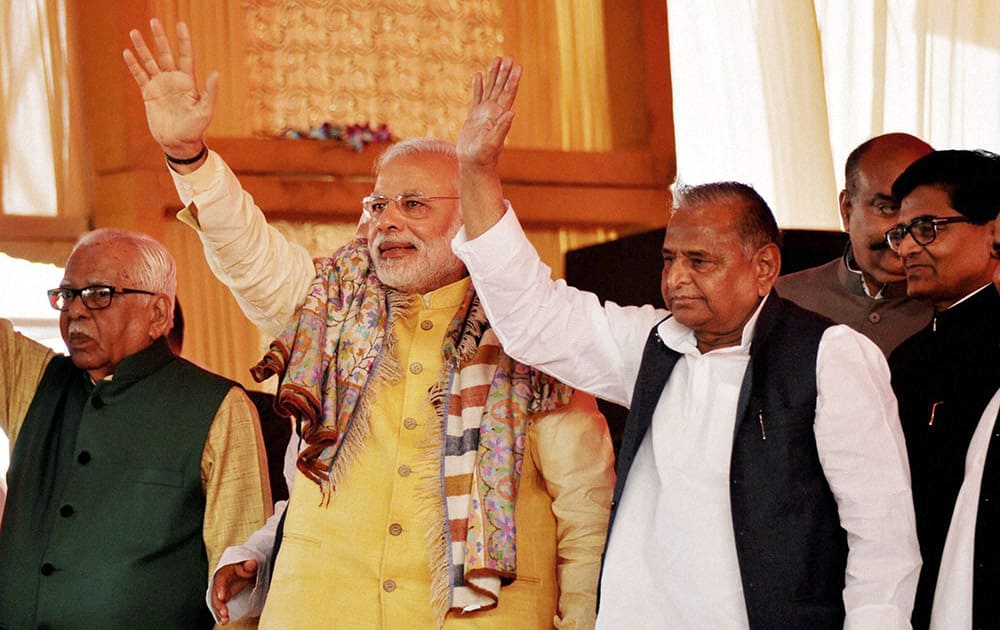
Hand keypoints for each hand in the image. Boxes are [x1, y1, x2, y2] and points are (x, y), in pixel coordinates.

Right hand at [122, 19, 217, 159]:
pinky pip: (140, 76)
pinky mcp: (149, 94)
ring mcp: (160, 86)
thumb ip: (210, 92)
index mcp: (188, 82)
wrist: (179, 143)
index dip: (184, 41)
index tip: (181, 24)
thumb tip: (216, 73)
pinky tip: (127, 53)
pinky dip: (133, 65)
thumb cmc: (195, 128)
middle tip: (154, 21)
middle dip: (160, 38)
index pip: (186, 56)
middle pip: (166, 54)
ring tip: (134, 32)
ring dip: (142, 48)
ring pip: (150, 62)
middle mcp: (173, 80)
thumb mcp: (205, 111)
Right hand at [210, 558, 257, 623]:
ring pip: (216, 602)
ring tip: (225, 620)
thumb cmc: (247, 566)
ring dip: (219, 612)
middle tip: (224, 613)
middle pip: (215, 593)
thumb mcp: (249, 564)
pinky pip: (220, 607)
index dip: (220, 588)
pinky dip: (221, 615)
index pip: (220, 579)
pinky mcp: (224, 599)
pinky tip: (224, 621)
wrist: (248, 570)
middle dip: (218, 604)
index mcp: (225, 571)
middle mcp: (220, 582)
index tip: (222, 597)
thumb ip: (249, 564)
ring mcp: (221, 591)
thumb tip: (252, 563)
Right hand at [456, 56, 521, 168]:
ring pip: (489, 89)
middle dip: (504, 72)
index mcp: (500, 116)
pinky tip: (478, 76)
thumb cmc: (483, 156)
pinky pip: (476, 97)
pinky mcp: (473, 116)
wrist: (473, 164)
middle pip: (500, 87)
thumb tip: (512, 112)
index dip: (513, 80)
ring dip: (493, 75)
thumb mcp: (493, 143)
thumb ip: (502, 128)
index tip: (517, 66)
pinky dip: (478, 86)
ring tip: (497, 59)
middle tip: (509, 56)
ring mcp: (483, 113)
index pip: (508, 94)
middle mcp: (494, 112)